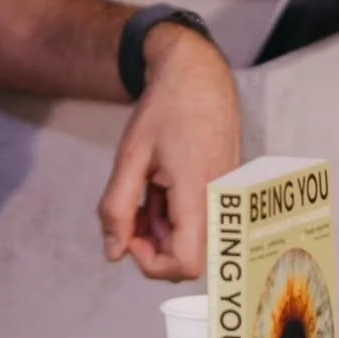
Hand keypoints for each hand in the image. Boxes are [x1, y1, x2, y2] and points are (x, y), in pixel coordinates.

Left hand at [98, 24, 240, 280]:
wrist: (197, 72)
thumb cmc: (164, 109)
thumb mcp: (131, 156)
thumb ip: (117, 207)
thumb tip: (112, 253)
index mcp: (197, 195)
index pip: (184, 265)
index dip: (151, 262)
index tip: (128, 232)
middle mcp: (219, 203)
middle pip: (187, 256)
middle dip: (152, 243)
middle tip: (131, 205)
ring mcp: (225, 197)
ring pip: (191, 238)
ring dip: (161, 226)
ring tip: (146, 187)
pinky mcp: (225, 191)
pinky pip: (200, 219)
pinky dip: (174, 213)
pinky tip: (160, 183)